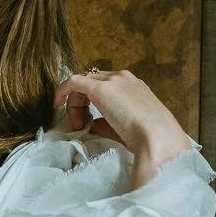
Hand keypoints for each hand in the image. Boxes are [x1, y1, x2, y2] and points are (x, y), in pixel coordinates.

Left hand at [53, 69, 190, 184]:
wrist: (158, 136)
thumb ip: (106, 123)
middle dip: (81, 103)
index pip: (104, 86)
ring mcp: (113, 80)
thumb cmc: (148, 138)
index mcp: (133, 86)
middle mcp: (123, 78)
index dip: (90, 103)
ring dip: (75, 103)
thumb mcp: (126, 127)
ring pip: (83, 82)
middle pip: (91, 82)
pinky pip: (74, 82)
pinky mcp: (101, 88)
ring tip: (78, 124)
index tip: (87, 122)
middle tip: (80, 125)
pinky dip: (63, 91)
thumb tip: (90, 125)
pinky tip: (57, 105)